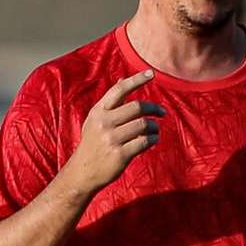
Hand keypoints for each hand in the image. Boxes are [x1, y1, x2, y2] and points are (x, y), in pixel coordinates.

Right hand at [68, 70, 164, 194]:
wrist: (83, 172)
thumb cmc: (93, 143)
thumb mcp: (95, 120)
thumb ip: (110, 103)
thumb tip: (122, 80)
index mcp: (98, 111)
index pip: (119, 90)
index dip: (137, 79)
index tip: (151, 73)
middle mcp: (104, 123)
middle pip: (137, 107)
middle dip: (153, 108)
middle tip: (162, 112)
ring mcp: (112, 139)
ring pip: (143, 125)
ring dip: (154, 126)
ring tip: (155, 130)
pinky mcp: (120, 155)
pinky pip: (144, 142)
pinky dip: (153, 139)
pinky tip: (153, 140)